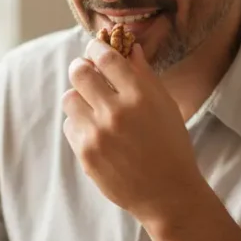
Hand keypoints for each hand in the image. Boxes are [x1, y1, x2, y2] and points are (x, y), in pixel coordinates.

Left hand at [63, 38, 203, 226]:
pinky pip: (70, 126)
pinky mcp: (85, 154)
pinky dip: (79, 124)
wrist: (167, 194)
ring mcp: (97, 134)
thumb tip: (129, 47)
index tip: (95, 50)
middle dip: (81, 68)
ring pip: (69, 98)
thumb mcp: (166, 105)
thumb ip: (145, 74)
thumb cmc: (171, 146)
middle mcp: (116, 112)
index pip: (105, 57)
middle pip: (79, 72)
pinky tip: (96, 131)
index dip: (96, 49)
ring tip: (92, 106)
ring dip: (79, 97)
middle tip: (86, 72)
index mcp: (140, 95)